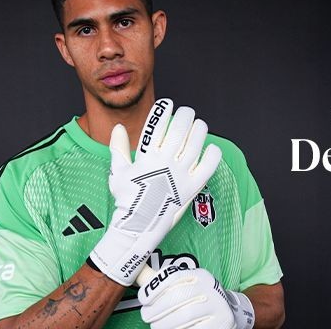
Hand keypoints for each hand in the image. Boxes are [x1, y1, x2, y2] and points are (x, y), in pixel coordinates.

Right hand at [89, 98, 221, 285]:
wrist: (138, 226)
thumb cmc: (126, 199)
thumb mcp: (118, 172)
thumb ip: (118, 148)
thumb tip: (119, 128)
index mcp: (146, 157)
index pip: (156, 126)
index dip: (163, 111)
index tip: (167, 103)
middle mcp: (164, 163)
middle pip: (179, 131)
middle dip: (184, 116)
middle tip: (187, 111)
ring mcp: (179, 175)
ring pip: (194, 145)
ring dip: (199, 130)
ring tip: (200, 124)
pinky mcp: (192, 188)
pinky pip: (207, 168)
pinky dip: (212, 156)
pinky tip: (211, 147)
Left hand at [139, 267, 254, 328]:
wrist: (225, 311)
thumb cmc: (198, 299)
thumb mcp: (188, 286)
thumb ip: (168, 284)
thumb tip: (141, 281)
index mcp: (199, 275)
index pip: (174, 277)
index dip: (155, 288)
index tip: (143, 299)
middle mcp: (210, 287)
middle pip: (178, 297)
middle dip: (157, 309)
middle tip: (146, 316)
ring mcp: (217, 305)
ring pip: (185, 316)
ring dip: (165, 324)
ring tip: (157, 326)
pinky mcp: (220, 322)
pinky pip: (194, 328)